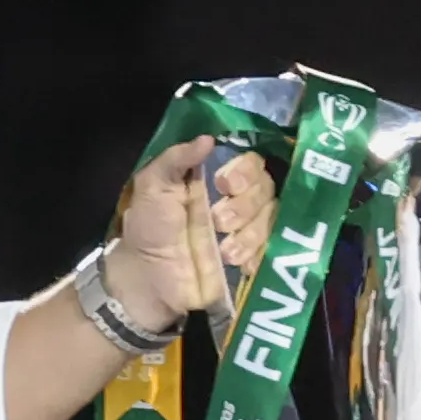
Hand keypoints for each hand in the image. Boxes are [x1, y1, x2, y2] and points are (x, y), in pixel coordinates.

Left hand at [110, 134, 277, 331]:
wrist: (150, 281)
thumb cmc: (149, 230)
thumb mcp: (152, 186)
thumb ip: (176, 158)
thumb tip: (208, 138)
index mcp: (213, 178)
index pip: (250, 163)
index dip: (245, 171)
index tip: (224, 184)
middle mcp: (234, 200)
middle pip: (266, 190)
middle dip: (245, 206)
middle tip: (219, 222)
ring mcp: (244, 231)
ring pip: (271, 220)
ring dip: (249, 234)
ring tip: (224, 251)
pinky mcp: (249, 258)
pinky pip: (271, 250)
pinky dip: (256, 256)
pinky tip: (236, 263)